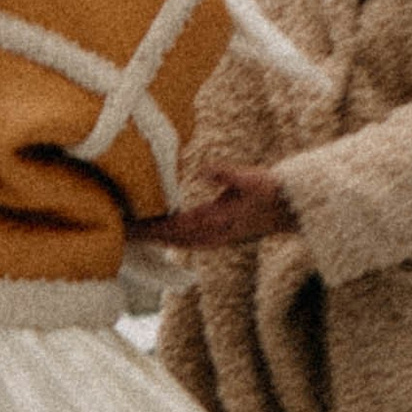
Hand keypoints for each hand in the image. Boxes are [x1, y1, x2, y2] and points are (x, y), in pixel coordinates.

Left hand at [129, 164, 289, 251]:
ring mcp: (217, 238)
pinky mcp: (220, 236)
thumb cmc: (272, 191)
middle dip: (146, 236)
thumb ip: (225, 174)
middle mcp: (214, 235)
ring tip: (134, 233)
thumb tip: (202, 169)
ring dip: (156, 238)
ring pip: (178, 242)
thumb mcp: (251, 178)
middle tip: (120, 230)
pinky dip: (170, 238)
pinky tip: (162, 233)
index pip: (175, 227)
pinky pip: (188, 241)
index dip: (150, 228)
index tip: (128, 226)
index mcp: (217, 222)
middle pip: (171, 239)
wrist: (291, 209)